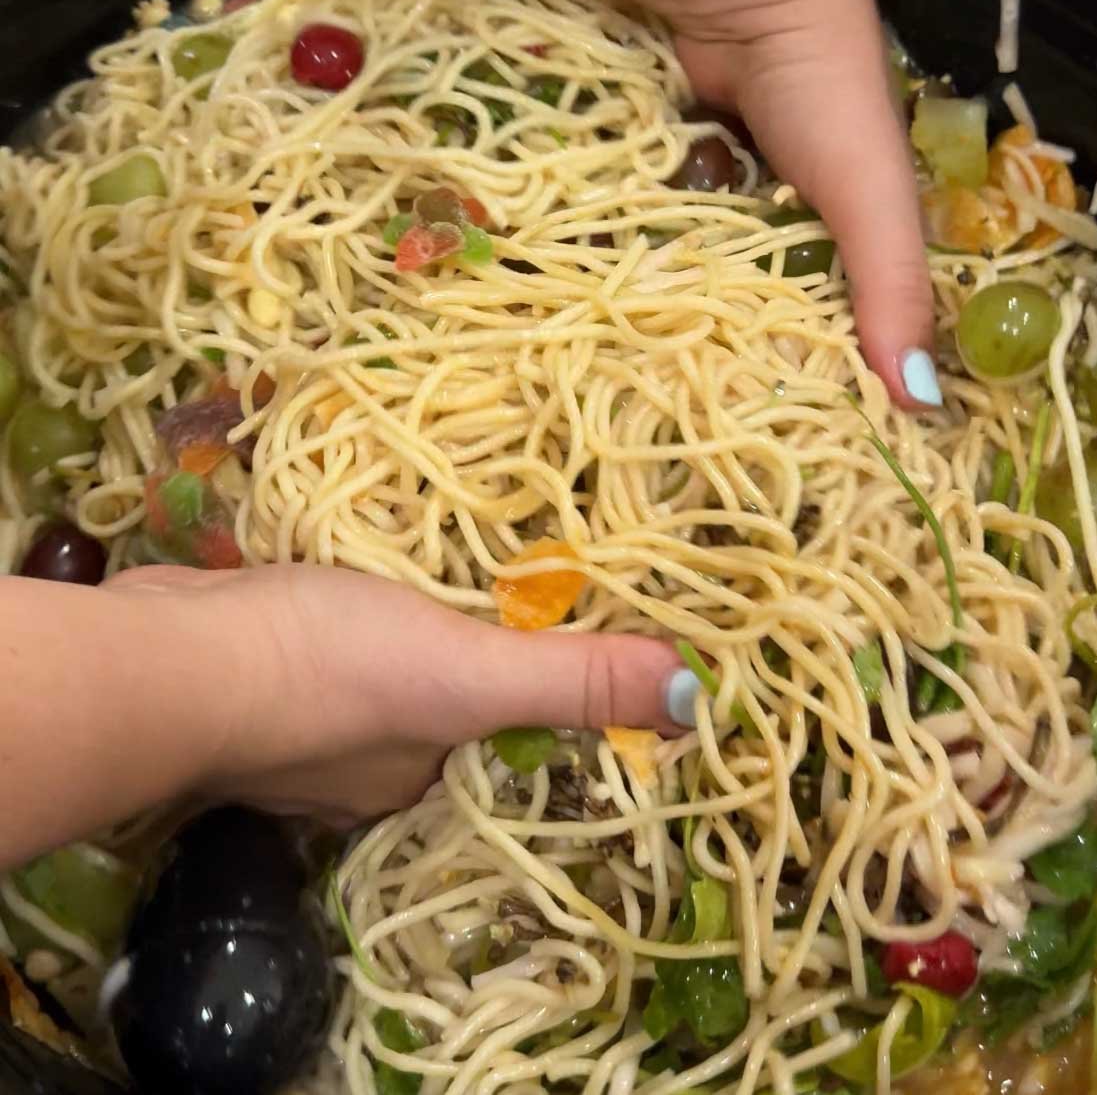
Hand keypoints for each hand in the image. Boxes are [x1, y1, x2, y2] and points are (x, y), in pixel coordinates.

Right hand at [105, 565, 688, 824]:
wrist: (174, 654)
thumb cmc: (330, 670)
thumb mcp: (468, 671)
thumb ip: (575, 679)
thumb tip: (698, 699)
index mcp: (421, 776)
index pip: (499, 730)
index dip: (530, 677)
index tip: (554, 615)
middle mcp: (363, 762)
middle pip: (438, 691)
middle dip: (464, 634)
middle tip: (502, 560)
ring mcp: (297, 711)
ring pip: (377, 655)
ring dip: (400, 607)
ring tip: (435, 543)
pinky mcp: (253, 653)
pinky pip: (321, 622)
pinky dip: (339, 591)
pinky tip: (352, 546)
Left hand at [670, 0, 936, 409]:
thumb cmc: (826, 90)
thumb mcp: (872, 194)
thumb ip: (893, 289)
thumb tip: (922, 406)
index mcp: (854, 214)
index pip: (845, 313)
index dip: (825, 368)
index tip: (796, 439)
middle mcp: (788, 201)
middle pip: (767, 294)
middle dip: (740, 343)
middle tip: (705, 410)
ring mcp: (723, 180)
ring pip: (702, 265)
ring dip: (680, 300)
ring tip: (644, 365)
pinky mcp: (670, 159)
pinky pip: (651, 223)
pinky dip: (637, 247)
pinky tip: (612, 294)